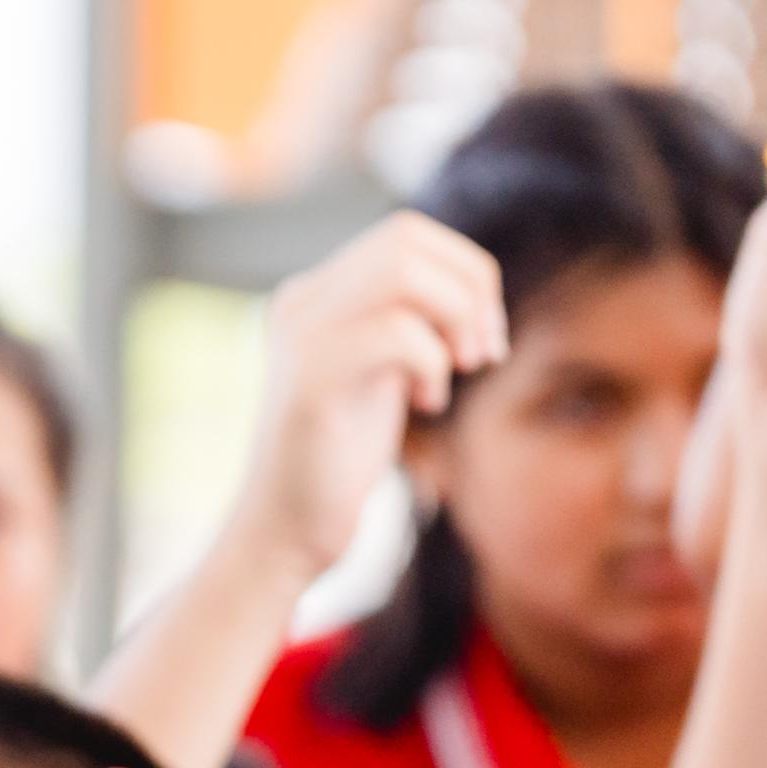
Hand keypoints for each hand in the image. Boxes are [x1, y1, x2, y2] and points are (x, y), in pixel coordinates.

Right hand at [231, 212, 504, 575]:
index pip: (407, 234)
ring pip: (403, 270)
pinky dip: (433, 364)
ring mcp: (301, 336)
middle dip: (470, 287)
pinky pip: (396, 333)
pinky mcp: (311, 380)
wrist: (282, 533)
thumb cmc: (336, 460)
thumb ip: (404, 322)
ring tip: (462, 369)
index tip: (484, 337)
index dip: (466, 272)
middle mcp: (301, 302)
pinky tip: (426, 404)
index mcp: (315, 295)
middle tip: (482, 353)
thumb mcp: (377, 373)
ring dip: (457, 316)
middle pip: (407, 238)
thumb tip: (473, 286)